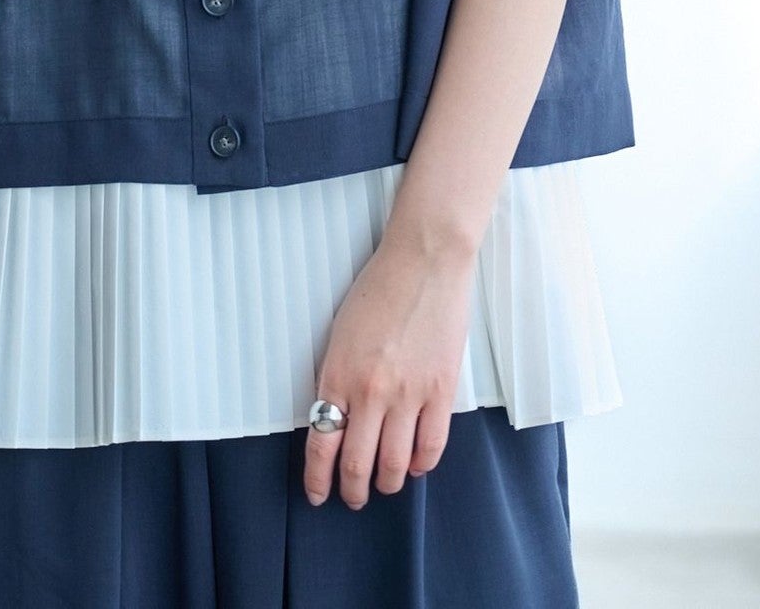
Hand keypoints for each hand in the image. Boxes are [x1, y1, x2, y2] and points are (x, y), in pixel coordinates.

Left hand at [304, 228, 475, 510]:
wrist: (424, 261)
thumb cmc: (378, 288)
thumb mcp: (340, 333)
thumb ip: (337, 378)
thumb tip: (337, 420)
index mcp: (337, 374)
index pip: (322, 444)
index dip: (318, 479)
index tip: (318, 494)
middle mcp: (370, 392)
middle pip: (357, 464)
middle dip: (352, 490)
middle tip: (352, 498)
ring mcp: (408, 394)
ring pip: (394, 465)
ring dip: (386, 484)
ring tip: (383, 486)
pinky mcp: (441, 391)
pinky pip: (430, 447)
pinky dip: (420, 465)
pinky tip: (414, 465)